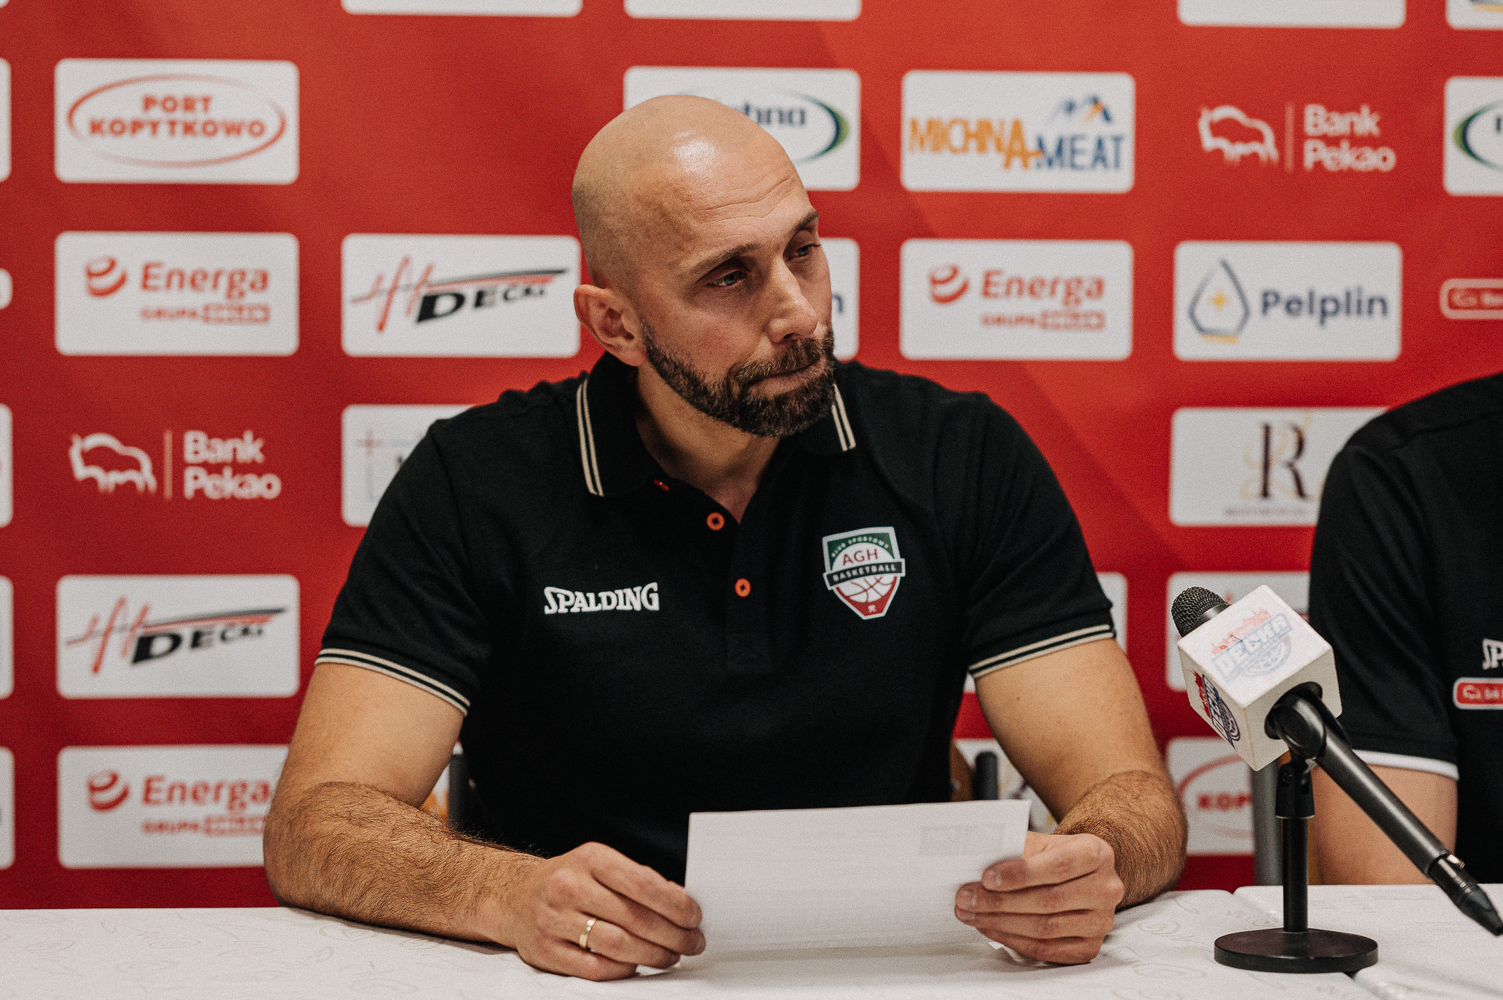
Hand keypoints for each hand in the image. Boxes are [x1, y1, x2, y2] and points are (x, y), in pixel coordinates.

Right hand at [498, 841, 704, 979]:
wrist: (515, 896)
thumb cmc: (570, 880)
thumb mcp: (601, 865)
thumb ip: (639, 880)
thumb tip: (682, 902)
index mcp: (590, 859)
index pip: (642, 883)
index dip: (675, 904)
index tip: (695, 916)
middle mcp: (570, 887)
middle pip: (634, 918)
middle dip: (672, 935)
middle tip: (692, 943)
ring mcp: (554, 920)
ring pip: (618, 946)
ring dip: (653, 955)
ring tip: (671, 956)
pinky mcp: (545, 951)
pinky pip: (595, 969)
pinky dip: (624, 971)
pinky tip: (637, 966)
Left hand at [954, 830, 1123, 963]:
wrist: (1079, 873)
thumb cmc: (1056, 855)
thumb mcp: (1040, 842)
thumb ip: (1016, 850)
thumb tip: (977, 863)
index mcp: (1096, 853)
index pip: (1058, 866)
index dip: (1020, 874)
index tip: (987, 877)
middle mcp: (1106, 888)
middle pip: (1049, 901)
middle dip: (1000, 902)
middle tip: (967, 898)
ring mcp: (1100, 921)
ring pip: (1046, 929)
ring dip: (1001, 923)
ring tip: (972, 913)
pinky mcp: (1088, 947)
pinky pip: (1046, 950)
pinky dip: (1013, 940)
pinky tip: (991, 927)